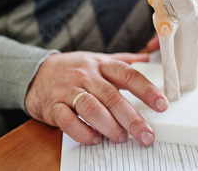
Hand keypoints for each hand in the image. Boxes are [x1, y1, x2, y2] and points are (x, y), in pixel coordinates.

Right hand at [25, 51, 168, 146]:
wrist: (34, 72)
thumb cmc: (71, 68)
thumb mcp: (96, 59)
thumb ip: (122, 60)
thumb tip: (147, 58)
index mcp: (100, 64)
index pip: (127, 74)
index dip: (146, 89)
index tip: (162, 104)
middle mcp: (85, 75)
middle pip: (112, 96)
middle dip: (132, 118)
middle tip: (146, 134)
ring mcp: (68, 90)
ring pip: (91, 108)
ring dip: (109, 126)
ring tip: (121, 138)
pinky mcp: (53, 106)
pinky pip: (68, 120)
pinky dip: (83, 132)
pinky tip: (95, 139)